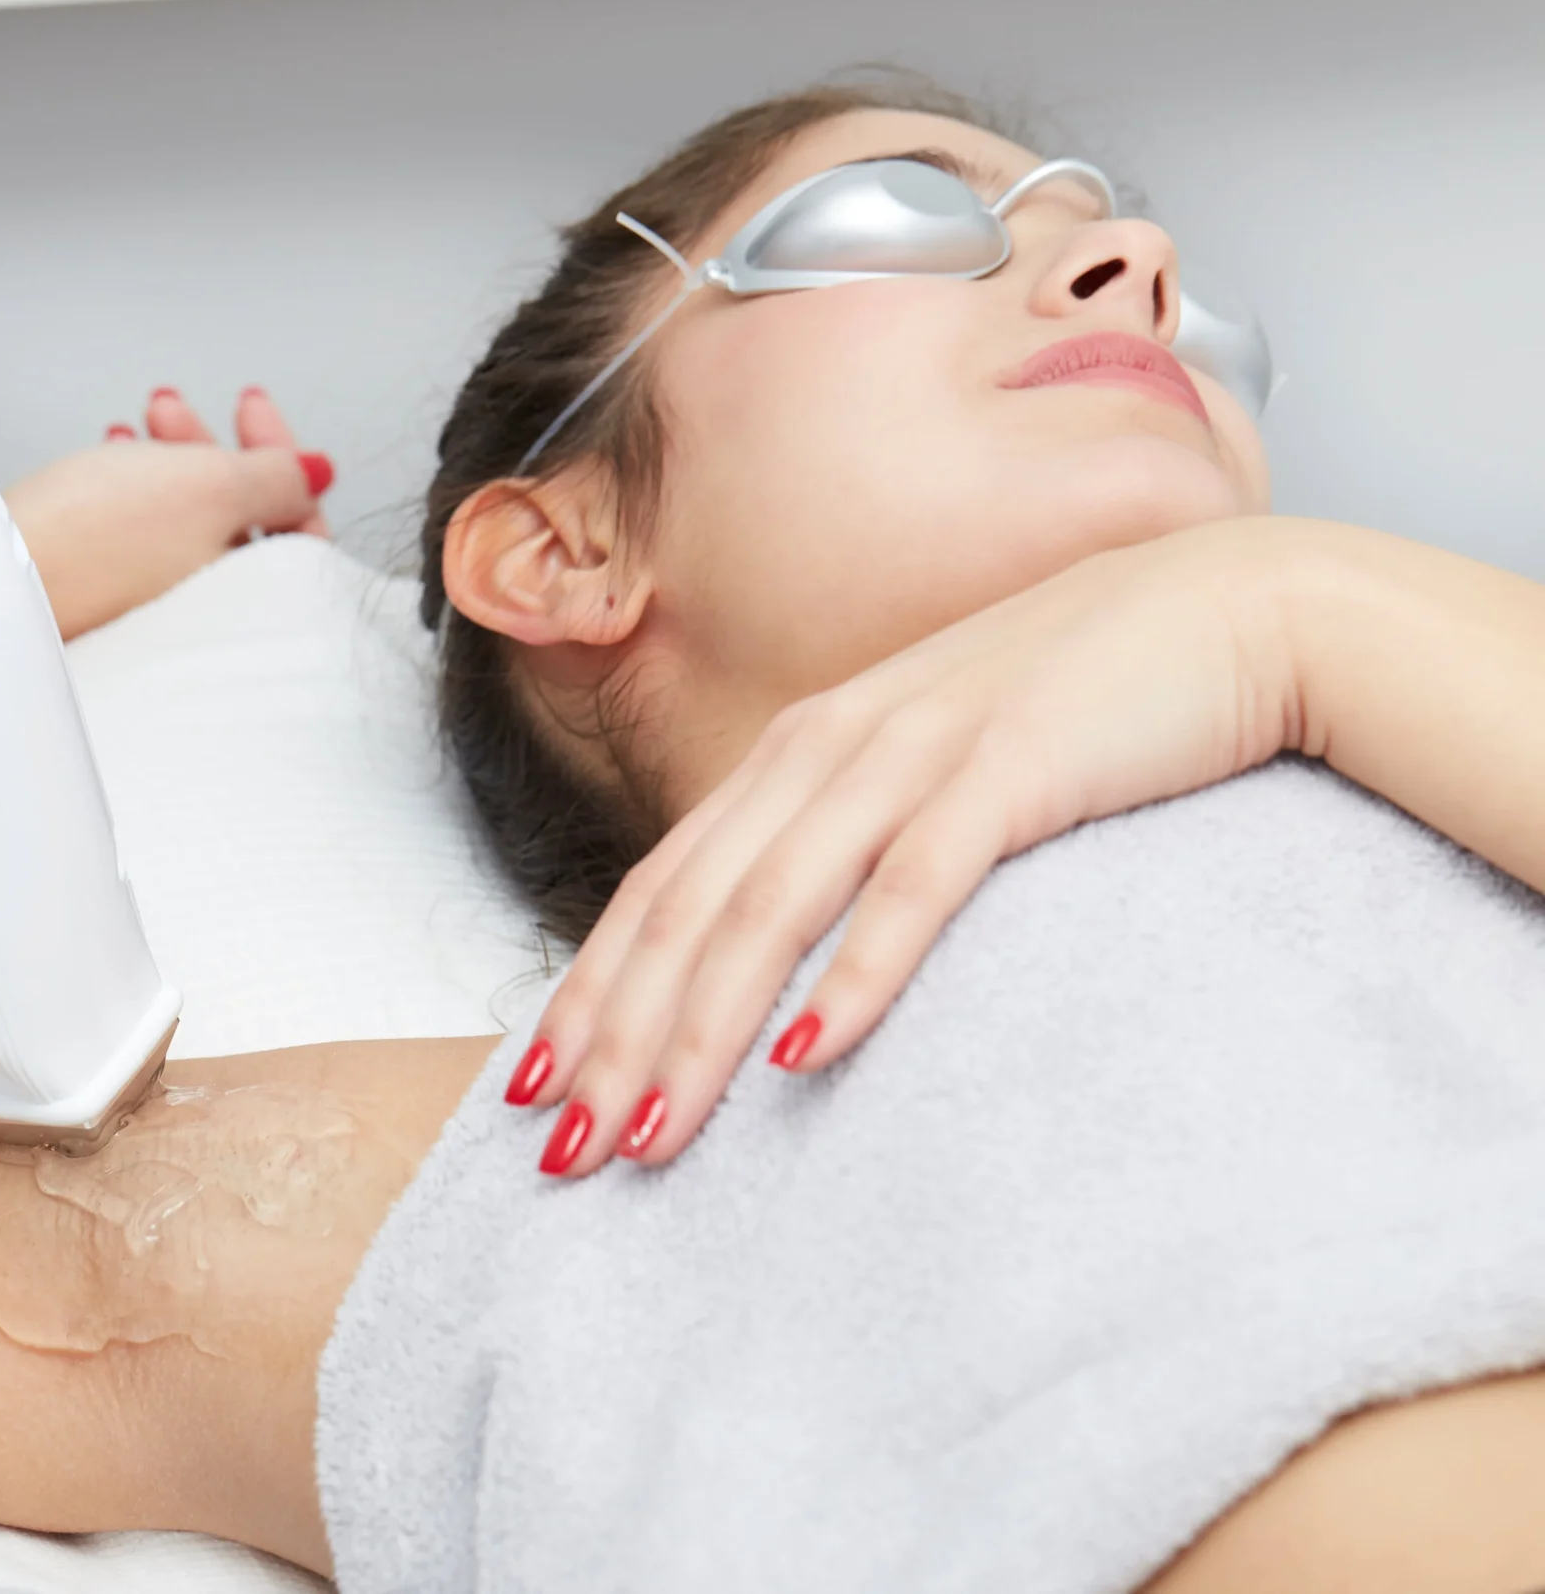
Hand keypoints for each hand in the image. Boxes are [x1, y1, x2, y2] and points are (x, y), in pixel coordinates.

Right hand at [7, 385, 334, 638]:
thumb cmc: (97, 543)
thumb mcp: (211, 485)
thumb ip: (276, 476)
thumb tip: (315, 474)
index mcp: (256, 602)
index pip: (301, 527)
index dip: (281, 456)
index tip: (248, 407)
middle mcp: (213, 623)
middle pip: (239, 521)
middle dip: (211, 446)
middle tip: (174, 405)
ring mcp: (157, 621)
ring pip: (182, 525)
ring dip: (166, 461)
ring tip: (134, 426)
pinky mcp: (106, 611)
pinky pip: (137, 542)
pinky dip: (131, 495)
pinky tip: (108, 462)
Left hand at [515, 518, 1300, 1176]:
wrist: (1226, 614)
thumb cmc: (1077, 708)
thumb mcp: (931, 770)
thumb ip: (851, 841)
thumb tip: (780, 961)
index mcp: (797, 750)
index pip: (659, 888)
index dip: (589, 992)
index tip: (536, 1096)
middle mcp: (829, 746)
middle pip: (687, 912)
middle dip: (615, 1037)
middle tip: (568, 1150)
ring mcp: (914, 753)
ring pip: (767, 909)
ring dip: (699, 1029)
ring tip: (652, 1130)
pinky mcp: (1009, 770)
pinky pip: (910, 886)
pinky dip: (852, 973)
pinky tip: (807, 1054)